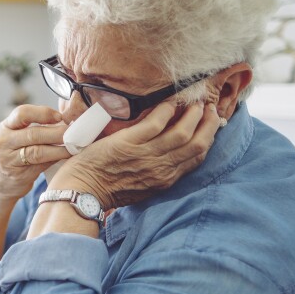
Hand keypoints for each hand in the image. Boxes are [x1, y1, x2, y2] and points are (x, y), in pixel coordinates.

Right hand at [0, 105, 71, 200]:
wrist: (1, 182)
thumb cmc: (15, 154)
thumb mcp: (18, 136)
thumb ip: (37, 127)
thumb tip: (67, 120)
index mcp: (5, 126)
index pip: (22, 113)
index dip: (43, 113)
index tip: (60, 117)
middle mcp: (4, 142)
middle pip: (33, 134)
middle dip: (56, 132)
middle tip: (73, 132)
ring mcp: (9, 160)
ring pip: (37, 152)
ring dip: (59, 148)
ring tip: (73, 146)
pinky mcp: (18, 175)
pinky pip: (41, 165)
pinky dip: (55, 159)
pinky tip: (66, 156)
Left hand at [49, 102, 220, 208]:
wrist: (82, 192)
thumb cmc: (107, 189)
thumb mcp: (141, 187)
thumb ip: (157, 172)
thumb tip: (167, 155)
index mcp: (165, 180)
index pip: (196, 158)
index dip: (208, 138)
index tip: (211, 123)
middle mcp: (161, 169)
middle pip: (197, 144)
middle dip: (208, 124)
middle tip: (211, 108)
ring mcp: (146, 156)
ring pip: (181, 133)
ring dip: (192, 115)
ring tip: (195, 102)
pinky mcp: (129, 144)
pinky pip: (155, 124)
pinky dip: (167, 111)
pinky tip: (170, 101)